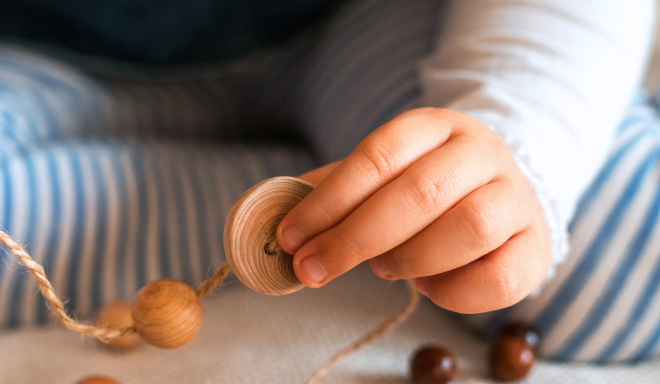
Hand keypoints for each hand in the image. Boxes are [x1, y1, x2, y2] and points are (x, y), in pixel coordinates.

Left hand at [277, 108, 550, 313]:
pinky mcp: (537, 246)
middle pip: (419, 193)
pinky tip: (429, 285)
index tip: (290, 235)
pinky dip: (453, 292)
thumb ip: (330, 193)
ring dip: (410, 258)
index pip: (378, 155)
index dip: (328, 200)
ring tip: (383, 268)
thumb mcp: (375, 175)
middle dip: (353, 238)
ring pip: (468, 229)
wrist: (498, 193)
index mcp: (435, 126)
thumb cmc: (420, 188)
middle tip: (312, 268)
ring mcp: (517, 197)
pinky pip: (498, 277)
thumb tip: (273, 216)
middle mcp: (482, 153)